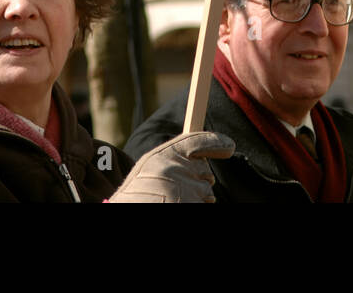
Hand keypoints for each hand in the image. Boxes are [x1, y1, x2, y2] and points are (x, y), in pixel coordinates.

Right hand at [107, 131, 234, 202]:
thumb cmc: (137, 195)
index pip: (197, 141)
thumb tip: (209, 156)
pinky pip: (205, 206)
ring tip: (174, 203)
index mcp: (162, 156)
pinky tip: (178, 207)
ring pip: (208, 195)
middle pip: (206, 172)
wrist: (123, 211)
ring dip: (197, 200)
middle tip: (179, 190)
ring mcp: (184, 193)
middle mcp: (175, 171)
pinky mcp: (189, 207)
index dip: (215, 142)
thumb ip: (175, 158)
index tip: (229, 146)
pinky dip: (196, 207)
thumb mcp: (150, 168)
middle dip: (200, 181)